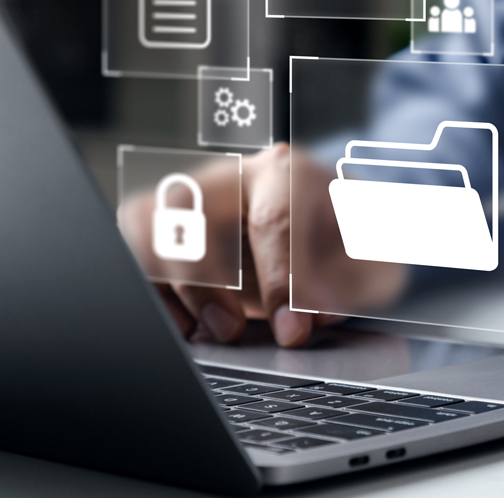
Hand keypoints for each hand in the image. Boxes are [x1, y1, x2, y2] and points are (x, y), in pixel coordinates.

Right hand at [118, 144, 405, 346]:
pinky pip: (134, 245)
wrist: (335, 225)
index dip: (281, 281)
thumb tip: (310, 315)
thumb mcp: (369, 262)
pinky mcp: (170, 225)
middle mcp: (232, 177)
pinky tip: (183, 323)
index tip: (293, 329)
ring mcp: (195, 198)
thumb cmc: (348, 240)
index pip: (273, 219)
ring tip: (203, 328)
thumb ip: (345, 286)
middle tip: (231, 329)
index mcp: (288, 174)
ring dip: (166, 282)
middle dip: (203, 277)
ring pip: (146, 221)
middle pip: (188, 206)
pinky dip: (151, 288)